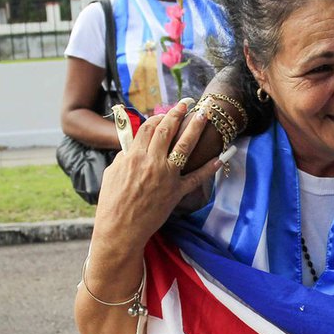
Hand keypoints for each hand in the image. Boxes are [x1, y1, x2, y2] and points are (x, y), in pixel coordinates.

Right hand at [93, 101, 220, 250]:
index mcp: (133, 156)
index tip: (168, 111)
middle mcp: (151, 163)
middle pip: (167, 131)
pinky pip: (196, 178)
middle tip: (187, 103)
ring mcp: (166, 177)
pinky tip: (221, 157)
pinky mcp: (176, 192)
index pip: (148, 128)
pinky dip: (209, 168)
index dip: (159, 117)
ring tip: (205, 115)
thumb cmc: (112, 203)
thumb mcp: (112, 174)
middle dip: (178, 114)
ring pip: (184, 147)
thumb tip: (132, 147)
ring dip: (196, 128)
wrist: (120, 229)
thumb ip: (124, 157)